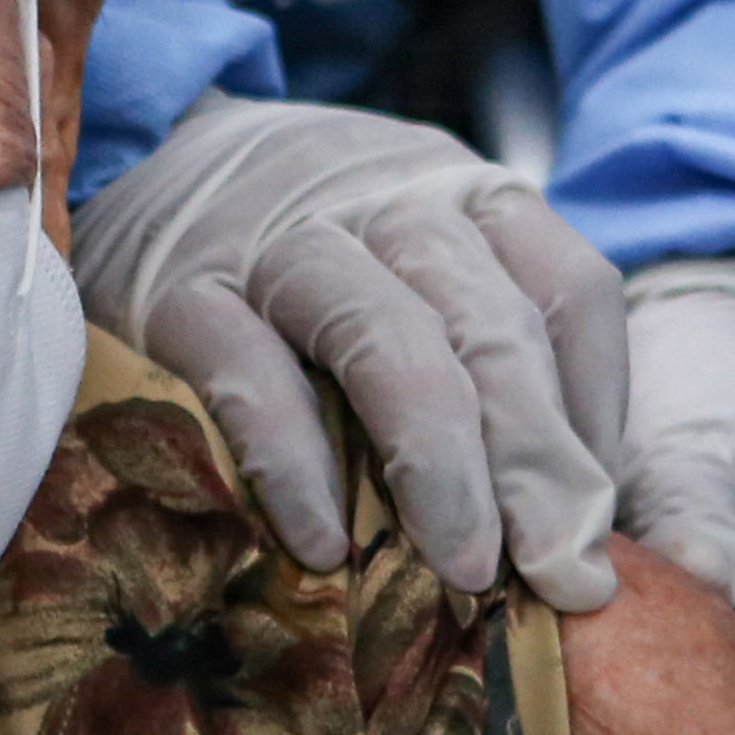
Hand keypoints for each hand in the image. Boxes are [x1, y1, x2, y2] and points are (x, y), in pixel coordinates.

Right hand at [69, 93, 625, 606]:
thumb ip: (493, 368)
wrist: (138, 157)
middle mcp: (386, 204)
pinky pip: (250, 374)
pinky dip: (294, 465)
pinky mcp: (181, 290)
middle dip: (538, 464)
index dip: (596, 414)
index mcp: (464, 200)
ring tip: (467, 571)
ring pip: (388, 340)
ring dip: (440, 466)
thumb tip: (582, 532)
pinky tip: (324, 545)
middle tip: (561, 577)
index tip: (590, 525)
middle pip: (492, 328)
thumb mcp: (414, 268)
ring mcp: (279, 240)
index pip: (570, 292)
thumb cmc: (306, 255)